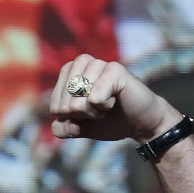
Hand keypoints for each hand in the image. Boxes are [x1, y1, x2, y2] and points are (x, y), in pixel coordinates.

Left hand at [49, 55, 182, 143]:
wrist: (139, 123)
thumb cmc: (108, 121)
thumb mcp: (78, 128)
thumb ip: (62, 128)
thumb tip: (66, 119)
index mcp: (67, 74)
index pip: (54, 106)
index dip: (71, 118)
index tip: (88, 112)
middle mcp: (81, 64)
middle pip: (64, 104)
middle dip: (82, 115)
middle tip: (99, 108)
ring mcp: (98, 64)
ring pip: (78, 100)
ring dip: (93, 110)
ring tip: (107, 103)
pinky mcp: (114, 69)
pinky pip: (95, 97)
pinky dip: (104, 106)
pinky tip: (115, 98)